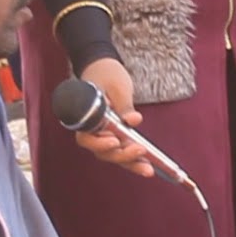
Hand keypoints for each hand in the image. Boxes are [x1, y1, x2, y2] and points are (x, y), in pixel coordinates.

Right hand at [74, 58, 154, 177]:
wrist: (103, 67)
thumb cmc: (106, 73)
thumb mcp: (117, 86)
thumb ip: (124, 105)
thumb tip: (133, 120)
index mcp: (86, 117)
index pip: (87, 138)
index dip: (99, 144)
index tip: (115, 141)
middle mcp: (92, 130)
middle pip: (102, 151)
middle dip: (122, 155)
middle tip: (140, 151)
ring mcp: (103, 135)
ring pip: (113, 155)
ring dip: (130, 163)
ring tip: (148, 169)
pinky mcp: (115, 136)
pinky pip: (122, 151)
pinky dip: (135, 159)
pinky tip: (149, 166)